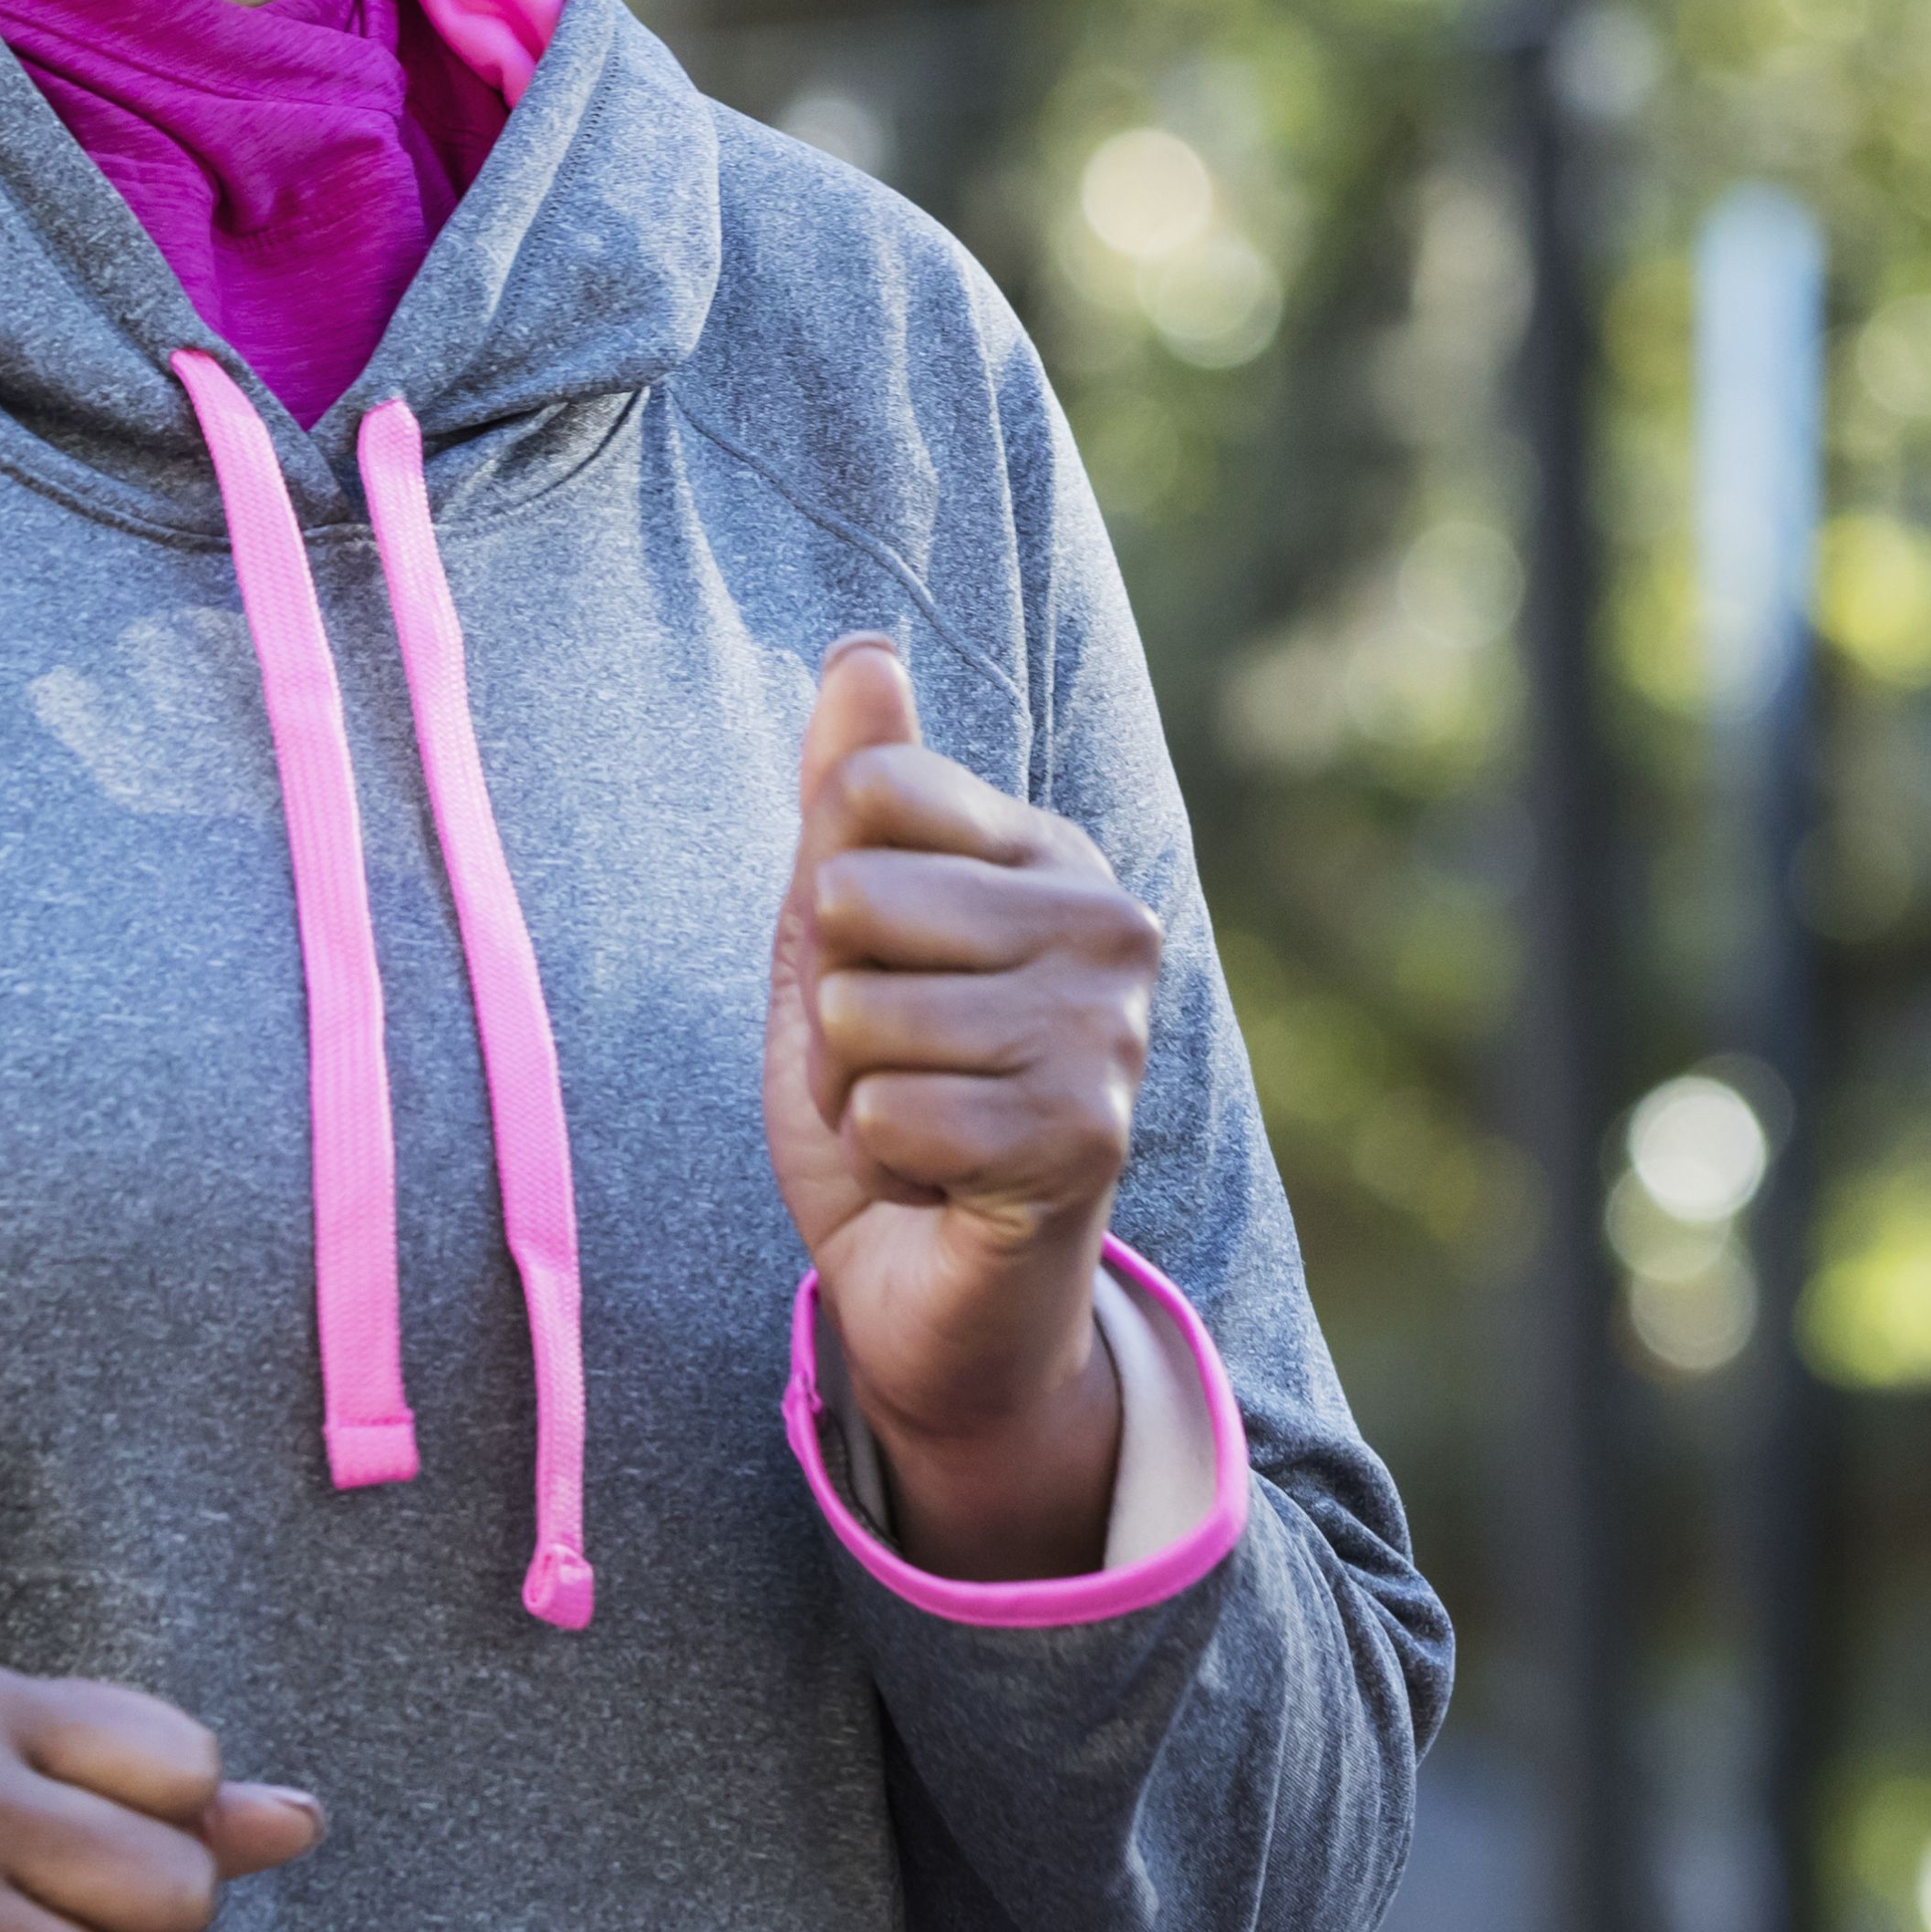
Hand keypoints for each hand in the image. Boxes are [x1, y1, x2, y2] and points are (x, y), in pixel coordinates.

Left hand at [763, 637, 1155, 1580]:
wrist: (938, 1285)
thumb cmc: (892, 1091)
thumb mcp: (839, 933)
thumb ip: (848, 792)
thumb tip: (861, 646)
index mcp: (1049, 851)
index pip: (864, 792)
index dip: (824, 899)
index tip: (881, 967)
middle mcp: (1106, 922)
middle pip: (850, 899)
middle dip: (831, 1004)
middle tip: (897, 1066)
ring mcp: (1106, 1030)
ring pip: (859, 1011)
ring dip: (855, 1090)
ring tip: (923, 1123)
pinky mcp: (1085, 1137)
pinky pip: (887, 1110)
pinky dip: (883, 1160)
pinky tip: (943, 1181)